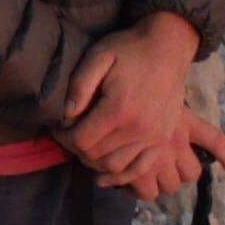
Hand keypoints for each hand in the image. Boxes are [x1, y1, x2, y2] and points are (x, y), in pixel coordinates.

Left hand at [62, 18, 224, 200]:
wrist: (168, 49)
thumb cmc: (129, 50)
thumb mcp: (98, 57)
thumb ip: (80, 86)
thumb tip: (66, 116)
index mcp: (119, 109)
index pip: (82, 140)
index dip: (63, 137)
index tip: (57, 128)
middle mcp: (139, 129)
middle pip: (97, 155)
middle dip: (75, 149)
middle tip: (68, 137)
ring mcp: (154, 137)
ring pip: (116, 166)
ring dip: (94, 163)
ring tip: (84, 148)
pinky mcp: (163, 140)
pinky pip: (140, 169)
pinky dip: (121, 176)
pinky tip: (106, 174)